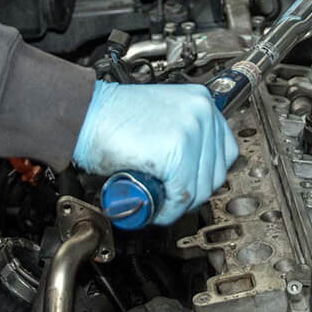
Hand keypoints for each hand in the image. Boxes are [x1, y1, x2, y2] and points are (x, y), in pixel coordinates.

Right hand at [73, 80, 237, 224]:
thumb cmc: (114, 117)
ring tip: (163, 202)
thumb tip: (195, 164)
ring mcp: (192, 130)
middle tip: (173, 197)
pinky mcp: (177, 150)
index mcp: (201, 102)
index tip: (193, 184)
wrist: (85, 114)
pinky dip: (171, 209)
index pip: (225, 150)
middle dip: (195, 193)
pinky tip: (158, 207)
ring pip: (201, 186)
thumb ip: (183, 131)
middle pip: (216, 171)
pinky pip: (183, 193)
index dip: (208, 175)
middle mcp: (202, 112)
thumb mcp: (163, 115)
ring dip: (182, 204)